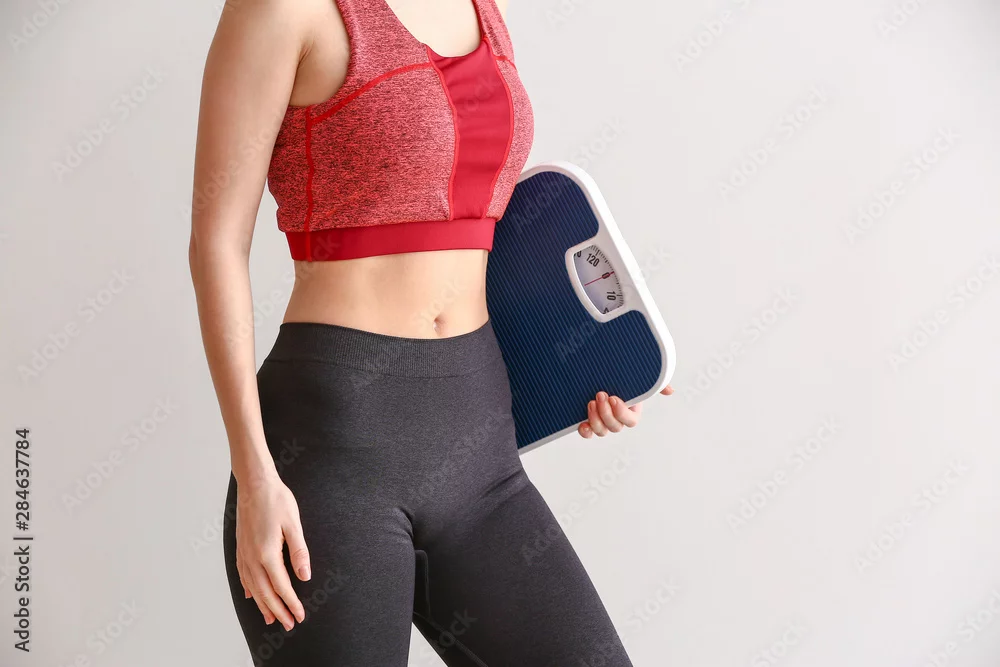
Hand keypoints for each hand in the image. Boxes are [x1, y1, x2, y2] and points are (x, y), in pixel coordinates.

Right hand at [235, 475, 310, 630]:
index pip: (282, 587)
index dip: (291, 603)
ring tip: (270, 618)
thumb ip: (299, 552)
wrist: (254, 483)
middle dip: (278, 610)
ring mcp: (244, 553)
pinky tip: (251, 596)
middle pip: (265, 592)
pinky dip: (248, 589)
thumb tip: (304, 577)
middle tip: (288, 624)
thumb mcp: (294, 524)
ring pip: (252, 587)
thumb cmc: (277, 500)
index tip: (300, 616)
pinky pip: (243, 575)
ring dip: (262, 604)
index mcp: (267, 553)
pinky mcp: (240, 547)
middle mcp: (253, 557)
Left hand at [577, 385, 672, 437]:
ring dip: (596, 419)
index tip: (614, 398)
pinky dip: (585, 431)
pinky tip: (582, 424)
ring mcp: (602, 421)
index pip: (630, 421)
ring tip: (591, 402)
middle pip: (614, 427)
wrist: (603, 370)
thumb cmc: (624, 377)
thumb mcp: (639, 378)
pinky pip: (588, 433)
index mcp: (631, 412)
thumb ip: (655, 384)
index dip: (621, 413)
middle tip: (600, 395)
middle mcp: (617, 419)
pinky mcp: (588, 419)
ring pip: (601, 431)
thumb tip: (670, 390)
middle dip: (606, 413)